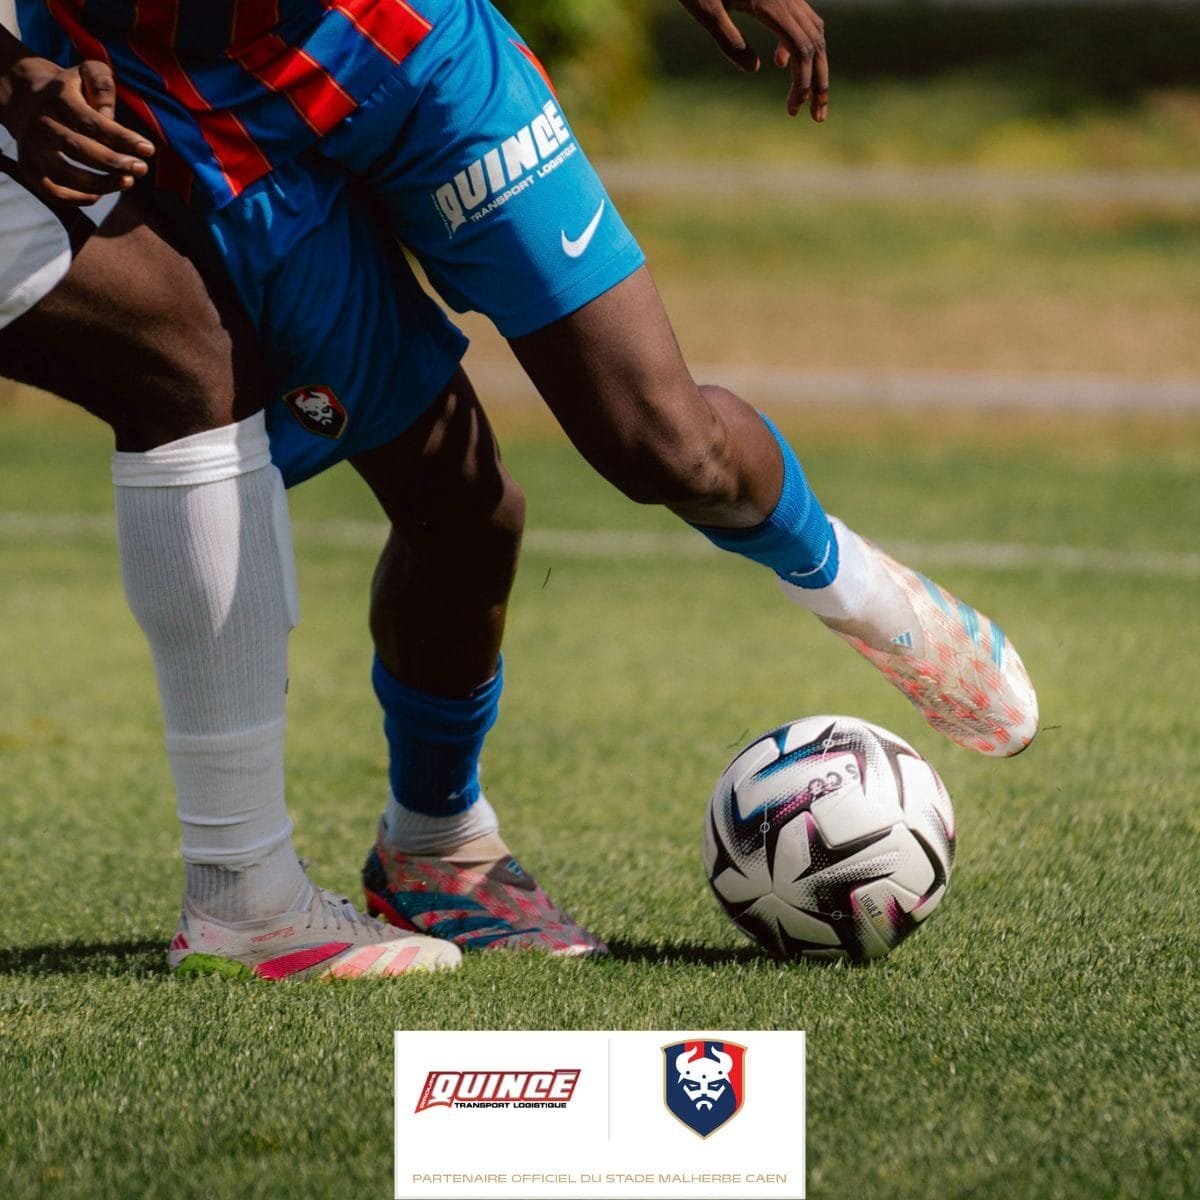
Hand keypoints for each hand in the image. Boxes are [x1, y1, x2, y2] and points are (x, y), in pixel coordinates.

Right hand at [0, 54, 153, 203]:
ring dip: (99, 184)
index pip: (92, 122)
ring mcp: (31, 147)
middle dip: (114, 163)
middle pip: (78, 149)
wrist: (27, 97)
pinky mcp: (29, 167)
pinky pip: (52, 191)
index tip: (149, 150)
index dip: (122, 138)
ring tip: (128, 182)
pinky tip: (100, 194)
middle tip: (141, 169)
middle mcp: (41, 123)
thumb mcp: (86, 72)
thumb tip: (109, 116)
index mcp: (58, 98)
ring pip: (64, 174)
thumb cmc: (71, 89)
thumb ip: (101, 83)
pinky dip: (77, 198)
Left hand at [678, 0, 828, 122]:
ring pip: (813, 32)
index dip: (803, 82)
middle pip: (816, 44)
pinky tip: (780, 63)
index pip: (802, 49)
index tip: (792, 110)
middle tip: (817, 118)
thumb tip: (756, 69)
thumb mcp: (705, 10)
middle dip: (819, 82)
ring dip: (814, 66)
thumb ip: (729, 40)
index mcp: (771, 3)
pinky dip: (800, 45)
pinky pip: (801, 20)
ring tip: (805, 99)